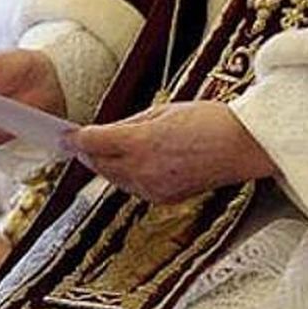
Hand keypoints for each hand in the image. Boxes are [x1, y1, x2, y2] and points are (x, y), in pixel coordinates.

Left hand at [65, 101, 275, 202]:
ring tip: (103, 150)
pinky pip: (134, 188)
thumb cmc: (210, 121)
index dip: (75, 139)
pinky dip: (126, 177)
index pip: (93, 143)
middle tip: (78, 142)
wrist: (242, 146)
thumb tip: (109, 130)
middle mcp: (143, 169)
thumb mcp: (164, 110)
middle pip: (99, 164)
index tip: (64, 135)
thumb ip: (131, 123)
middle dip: (87, 153)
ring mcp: (154, 188)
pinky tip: (131, 163)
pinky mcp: (165, 199)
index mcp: (141, 142)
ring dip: (105, 165)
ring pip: (114, 179)